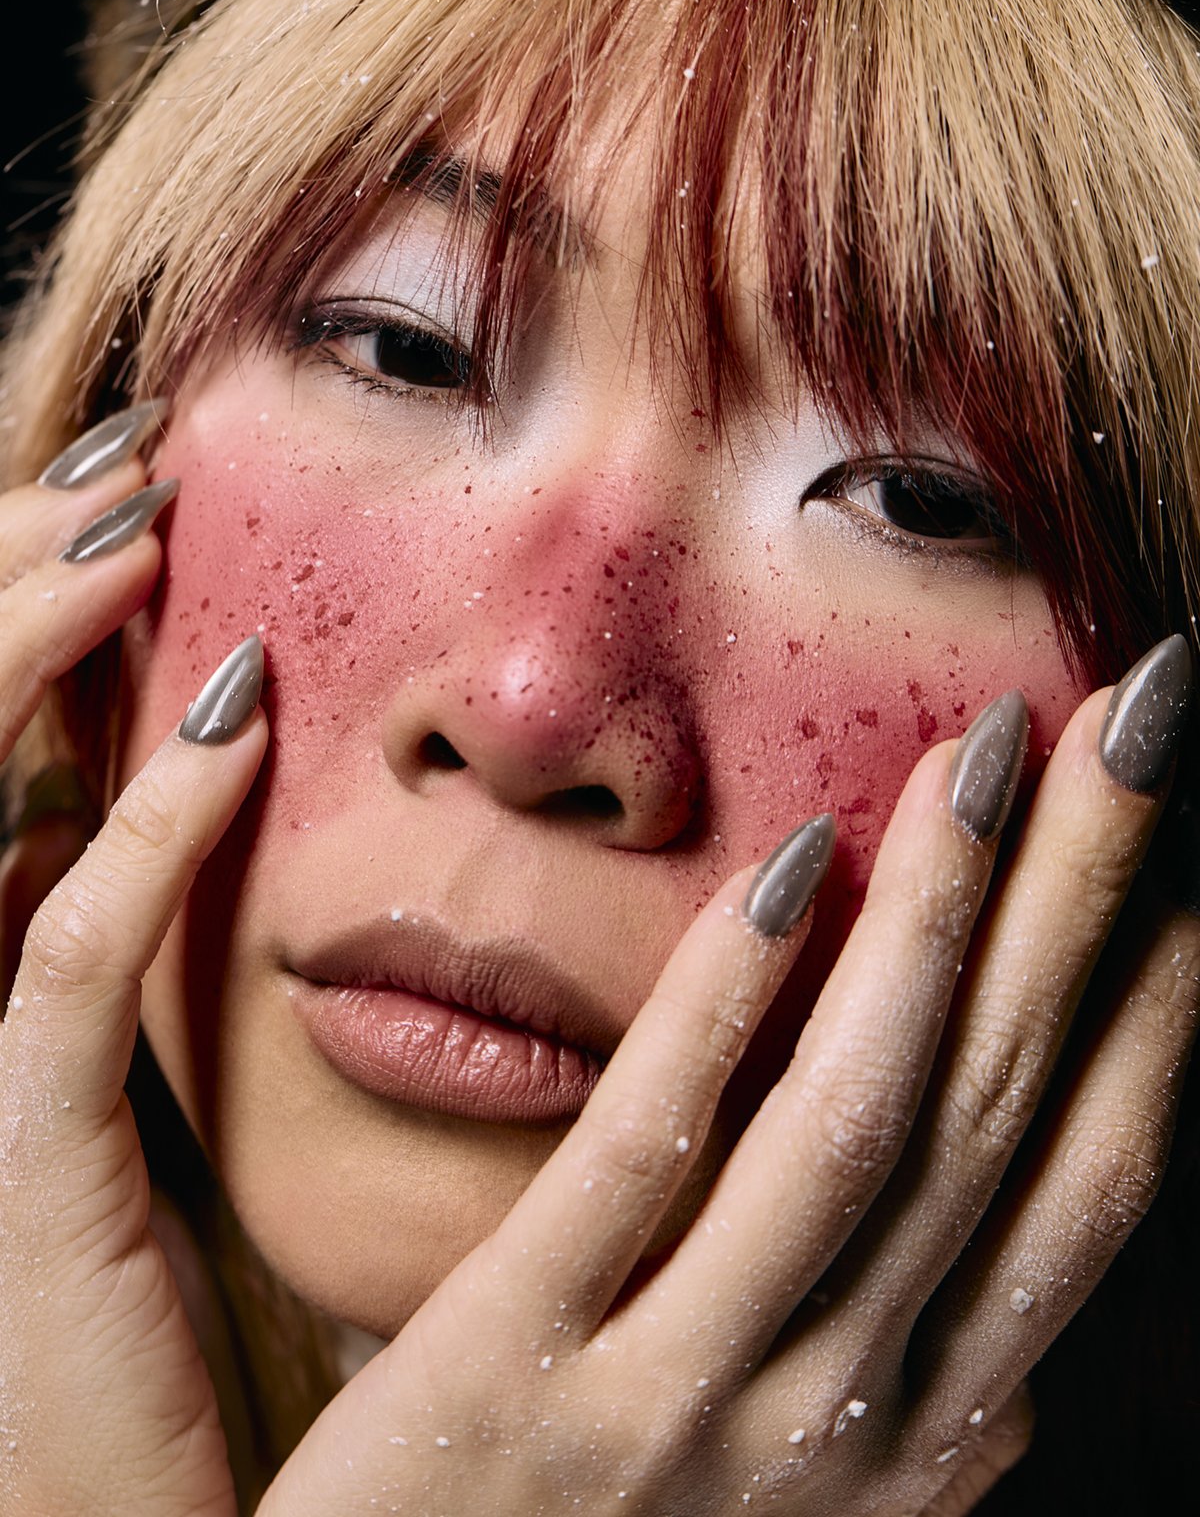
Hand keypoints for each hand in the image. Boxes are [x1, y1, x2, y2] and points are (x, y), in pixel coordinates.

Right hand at [0, 414, 265, 1515]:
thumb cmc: (73, 1324)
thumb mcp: (36, 1107)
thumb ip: (21, 954)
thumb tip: (38, 823)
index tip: (97, 504)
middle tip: (118, 470)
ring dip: (33, 655)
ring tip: (138, 536)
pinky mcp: (9, 1172)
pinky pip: (59, 969)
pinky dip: (139, 835)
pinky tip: (232, 732)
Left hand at [3, 411, 1195, 1516]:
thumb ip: (903, 1447)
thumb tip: (1017, 1379)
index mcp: (906, 1444)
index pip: (1074, 1197)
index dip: (1153, 1017)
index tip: (1184, 861)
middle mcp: (830, 1425)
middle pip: (992, 1114)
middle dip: (1085, 903)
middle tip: (1139, 719)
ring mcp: (678, 1407)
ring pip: (856, 1127)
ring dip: (939, 922)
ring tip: (989, 750)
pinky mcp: (512, 1375)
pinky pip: (647, 1160)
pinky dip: (729, 1005)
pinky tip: (784, 863)